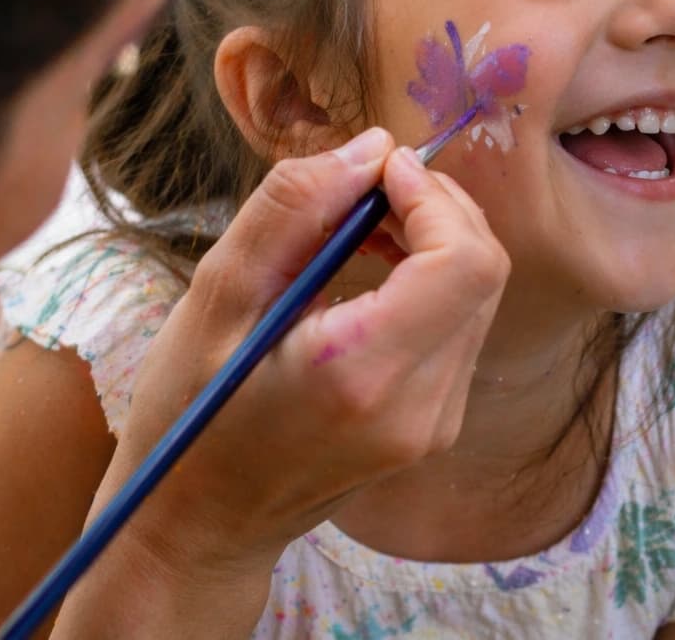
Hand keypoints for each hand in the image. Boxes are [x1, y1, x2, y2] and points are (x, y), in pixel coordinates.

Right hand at [83, 128, 506, 587]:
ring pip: (479, 295)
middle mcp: (419, 407)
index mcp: (360, 373)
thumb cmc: (190, 412)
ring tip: (362, 225)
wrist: (200, 526)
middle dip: (437, 207)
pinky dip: (432, 281)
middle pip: (484, 270)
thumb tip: (372, 149)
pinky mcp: (435, 426)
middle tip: (366, 187)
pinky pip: (462, 327)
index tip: (376, 170)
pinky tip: (374, 271)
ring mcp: (435, 424)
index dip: (432, 196)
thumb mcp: (217, 296)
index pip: (464, 260)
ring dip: (436, 240)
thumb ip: (294, 210)